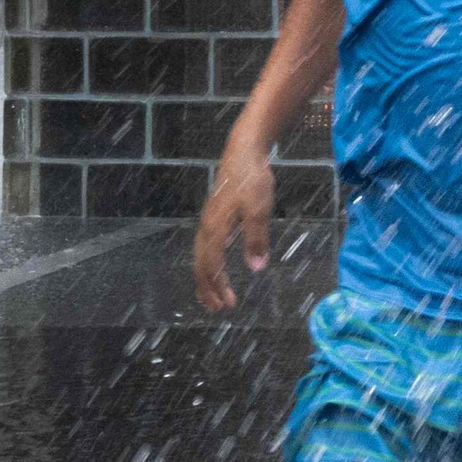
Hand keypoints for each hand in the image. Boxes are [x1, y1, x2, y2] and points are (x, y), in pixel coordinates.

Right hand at [194, 150, 274, 311]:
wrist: (243, 153)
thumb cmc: (252, 180)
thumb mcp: (259, 210)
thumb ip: (256, 239)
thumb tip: (256, 269)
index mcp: (215, 229)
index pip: (212, 266)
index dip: (217, 286)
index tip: (226, 304)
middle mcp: (207, 228)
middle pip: (202, 265)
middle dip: (208, 288)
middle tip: (218, 308)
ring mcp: (209, 221)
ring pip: (203, 256)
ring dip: (208, 277)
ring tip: (215, 294)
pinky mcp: (216, 215)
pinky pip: (208, 246)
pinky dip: (210, 261)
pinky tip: (219, 265)